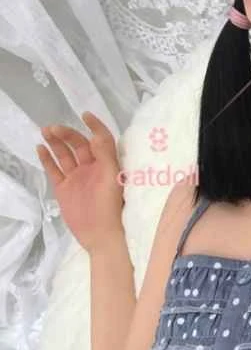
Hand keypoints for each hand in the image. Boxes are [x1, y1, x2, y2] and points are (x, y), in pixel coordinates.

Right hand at [36, 112, 124, 252]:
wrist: (101, 234)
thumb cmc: (112, 206)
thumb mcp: (113, 177)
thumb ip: (106, 154)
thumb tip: (95, 133)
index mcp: (107, 164)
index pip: (101, 139)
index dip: (94, 126)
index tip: (84, 115)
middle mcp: (91, 168)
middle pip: (79, 144)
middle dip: (67, 134)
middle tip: (54, 128)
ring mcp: (76, 178)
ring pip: (64, 154)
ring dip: (56, 142)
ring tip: (46, 131)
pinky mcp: (63, 188)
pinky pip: (53, 170)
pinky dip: (47, 158)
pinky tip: (40, 147)